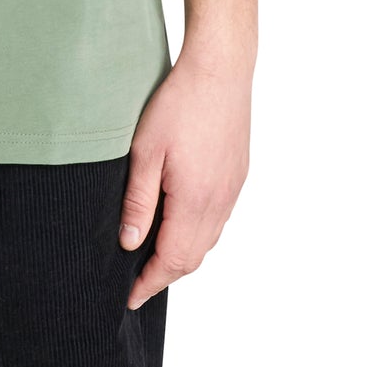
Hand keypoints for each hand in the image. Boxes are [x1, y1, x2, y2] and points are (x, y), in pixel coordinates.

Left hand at [120, 52, 252, 309]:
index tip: (129, 297)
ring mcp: (232, 190)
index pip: (171, 260)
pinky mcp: (237, 176)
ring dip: (181, 256)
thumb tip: (129, 244)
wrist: (220, 69)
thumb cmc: (179, 103)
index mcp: (194, 201)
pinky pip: (218, 220)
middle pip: (192, 258)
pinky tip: (179, 224)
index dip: (149, 283)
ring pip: (207, 241)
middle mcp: (219, 202)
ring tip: (153, 258)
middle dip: (164, 276)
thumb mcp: (145, 151)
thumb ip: (138, 202)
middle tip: (136, 283)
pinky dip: (197, 234)